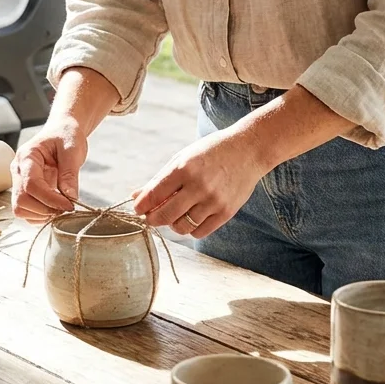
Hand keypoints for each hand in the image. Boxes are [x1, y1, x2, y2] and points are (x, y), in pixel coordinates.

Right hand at [11, 120, 87, 222]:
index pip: (31, 185)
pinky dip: (41, 216)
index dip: (50, 199)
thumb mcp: (72, 149)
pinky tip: (55, 208)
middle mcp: (18, 170)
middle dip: (45, 210)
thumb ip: (69, 173)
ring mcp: (19, 182)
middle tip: (66, 209)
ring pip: (20, 209)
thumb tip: (70, 197)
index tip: (70, 205)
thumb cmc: (66, 136)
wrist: (62, 132)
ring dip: (42, 215)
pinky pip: (27, 211)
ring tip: (62, 208)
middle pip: (21, 200)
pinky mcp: (25, 191)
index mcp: (27, 156)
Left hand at [131, 126, 272, 238]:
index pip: (153, 195)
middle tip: (151, 216)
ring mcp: (214, 201)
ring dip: (172, 224)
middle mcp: (199, 186)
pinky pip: (199, 232)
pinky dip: (190, 229)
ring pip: (182, 227)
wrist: (248, 150)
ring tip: (174, 214)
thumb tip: (136, 197)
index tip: (138, 208)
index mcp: (184, 168)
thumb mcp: (182, 158)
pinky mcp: (226, 212)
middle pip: (165, 215)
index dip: (141, 206)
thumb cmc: (210, 152)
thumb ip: (159, 180)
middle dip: (152, 219)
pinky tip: (190, 217)